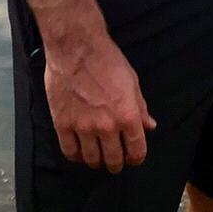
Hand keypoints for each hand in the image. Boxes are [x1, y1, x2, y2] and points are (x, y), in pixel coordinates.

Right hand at [43, 33, 155, 171]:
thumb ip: (141, 108)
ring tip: (96, 156)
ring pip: (91, 159)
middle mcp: (106, 127)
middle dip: (116, 164)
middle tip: (114, 161)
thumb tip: (149, 126)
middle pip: (113, 160)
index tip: (133, 158)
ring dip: (96, 161)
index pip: (136, 151)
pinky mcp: (62, 124)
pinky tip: (79, 151)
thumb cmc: (107, 60)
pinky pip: (69, 151)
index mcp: (128, 116)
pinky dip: (75, 156)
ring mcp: (83, 127)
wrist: (76, 47)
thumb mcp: (132, 82)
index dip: (136, 158)